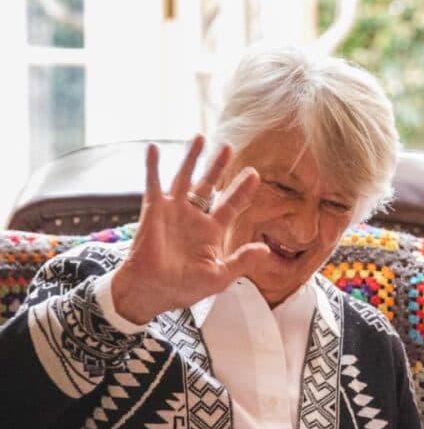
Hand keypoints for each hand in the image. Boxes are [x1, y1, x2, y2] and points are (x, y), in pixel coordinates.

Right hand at [110, 136, 270, 323]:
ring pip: (184, 178)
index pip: (231, 204)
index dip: (242, 189)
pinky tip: (153, 147)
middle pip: (209, 184)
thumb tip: (266, 249)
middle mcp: (194, 217)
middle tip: (229, 146)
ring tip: (199, 137)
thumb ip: (242, 261)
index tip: (254, 173)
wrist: (152, 291)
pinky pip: (152, 183)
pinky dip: (152, 166)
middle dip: (218, 166)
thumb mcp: (219, 277)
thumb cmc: (184, 288)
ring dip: (191, 158)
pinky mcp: (153, 210)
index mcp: (211, 231)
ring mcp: (173, 211)